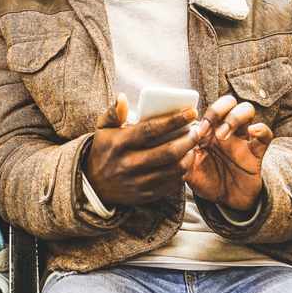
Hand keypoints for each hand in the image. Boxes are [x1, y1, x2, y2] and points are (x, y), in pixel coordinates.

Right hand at [83, 93, 198, 206]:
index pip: (150, 130)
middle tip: (197, 130)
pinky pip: (172, 184)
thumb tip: (122, 97)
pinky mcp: (146, 195)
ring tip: (194, 145)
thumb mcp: (102, 129)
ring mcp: (138, 182)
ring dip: (189, 156)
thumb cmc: (103, 151)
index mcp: (119, 144)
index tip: (191, 112)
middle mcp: (128, 164)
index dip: (174, 120)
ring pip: (173, 169)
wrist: (94, 186)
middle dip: (188, 139)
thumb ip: (113, 112)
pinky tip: (186, 161)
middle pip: (167, 152)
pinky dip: (183, 172)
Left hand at [184, 95, 273, 210]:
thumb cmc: (205, 180)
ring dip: (235, 117)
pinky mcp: (257, 152)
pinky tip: (252, 133)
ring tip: (223, 135)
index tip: (196, 132)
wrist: (226, 200)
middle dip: (218, 109)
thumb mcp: (188, 171)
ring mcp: (242, 139)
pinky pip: (266, 134)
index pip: (205, 108)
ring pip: (247, 110)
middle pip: (228, 101)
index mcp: (207, 130)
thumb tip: (173, 148)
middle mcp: (225, 129)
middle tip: (210, 130)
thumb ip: (180, 159)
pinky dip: (261, 129)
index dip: (200, 114)